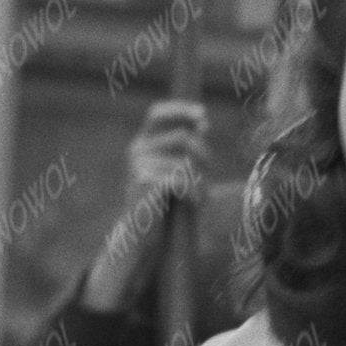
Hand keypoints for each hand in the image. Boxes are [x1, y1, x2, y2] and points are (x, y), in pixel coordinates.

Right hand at [88, 102, 210, 317]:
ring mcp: (139, 165)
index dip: (181, 110)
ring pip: (185, 161)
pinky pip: (181, 178)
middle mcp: (137, 150)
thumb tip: (203, 122)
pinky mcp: (144, 183)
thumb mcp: (174, 171)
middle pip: (183, 137)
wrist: (141, 235)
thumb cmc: (162, 203)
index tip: (204, 117)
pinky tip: (194, 202)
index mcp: (143, 143)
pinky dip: (194, 191)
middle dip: (204, 155)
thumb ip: (186, 148)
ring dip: (201, 180)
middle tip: (208, 176)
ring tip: (202, 196)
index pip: (157, 113)